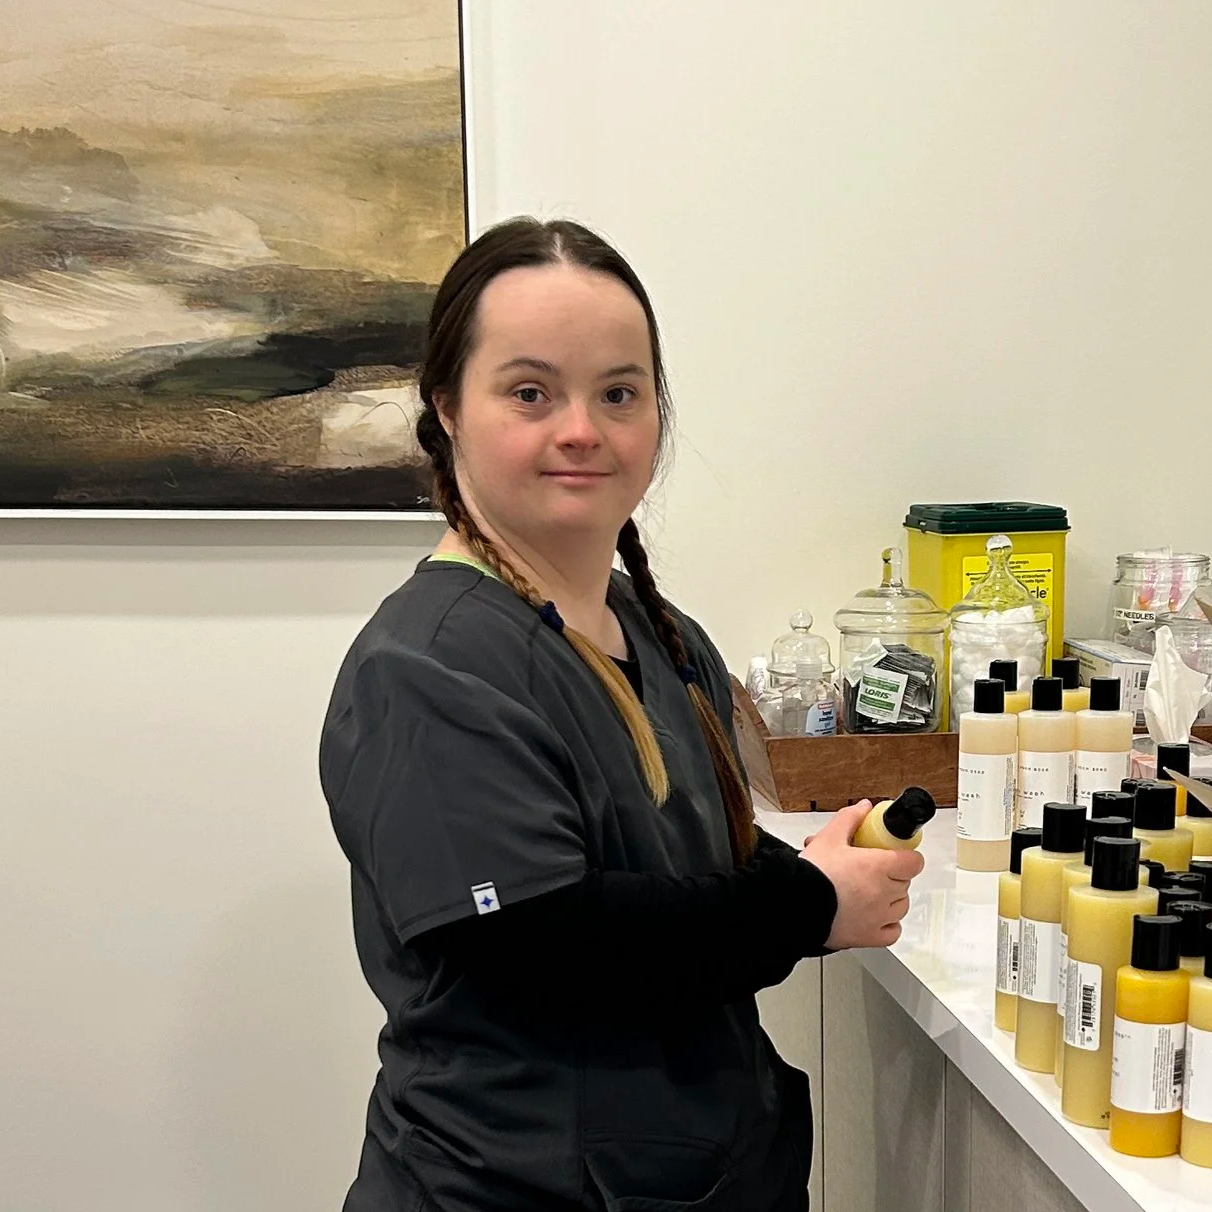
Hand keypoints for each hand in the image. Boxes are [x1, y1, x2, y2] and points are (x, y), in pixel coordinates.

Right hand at [799, 801, 924, 949]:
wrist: (793, 905)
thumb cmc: (811, 874)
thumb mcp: (828, 837)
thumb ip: (849, 819)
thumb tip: (863, 808)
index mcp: (878, 866)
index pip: (913, 862)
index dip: (906, 856)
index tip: (896, 854)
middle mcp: (883, 893)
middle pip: (905, 882)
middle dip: (892, 874)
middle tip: (872, 869)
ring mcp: (878, 917)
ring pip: (901, 906)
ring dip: (892, 898)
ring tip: (871, 891)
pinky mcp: (870, 937)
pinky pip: (892, 931)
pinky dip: (888, 924)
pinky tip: (875, 916)